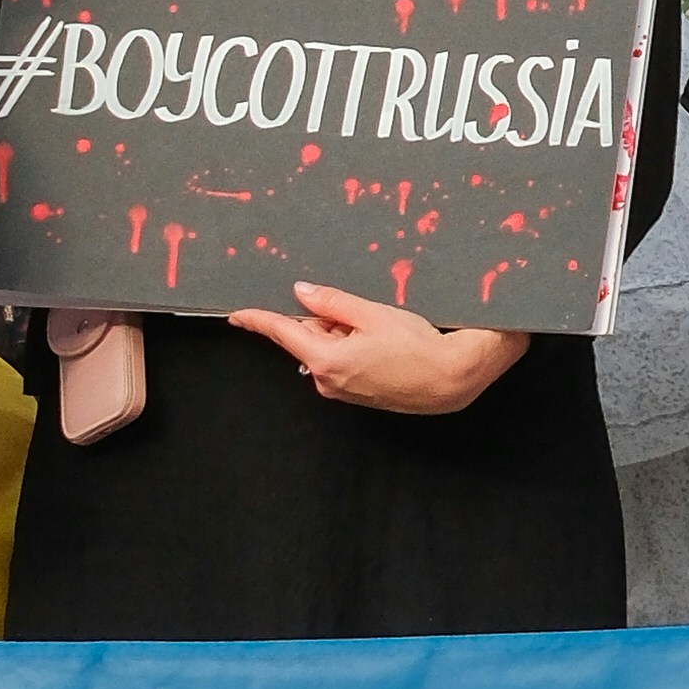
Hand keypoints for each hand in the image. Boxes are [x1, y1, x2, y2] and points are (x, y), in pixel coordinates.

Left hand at [228, 282, 526, 417]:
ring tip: (380, 328)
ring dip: (343, 334)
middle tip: (360, 311)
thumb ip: (332, 303)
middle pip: (309, 340)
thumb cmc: (417, 345)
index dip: (259, 320)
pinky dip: (353, 349)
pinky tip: (382, 343)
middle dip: (325, 320)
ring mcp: (342, 391)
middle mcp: (327, 381)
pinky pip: (343, 364)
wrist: (451, 380)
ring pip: (328, 351)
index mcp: (325, 360)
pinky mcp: (358, 395)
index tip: (237, 315)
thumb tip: (302, 293)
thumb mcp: (372, 314)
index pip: (283, 333)